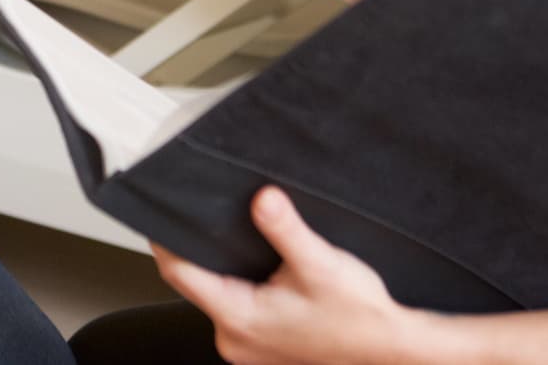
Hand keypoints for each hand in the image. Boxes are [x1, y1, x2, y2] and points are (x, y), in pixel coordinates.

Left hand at [153, 188, 444, 364]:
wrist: (390, 349)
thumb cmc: (358, 316)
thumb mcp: (321, 263)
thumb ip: (286, 229)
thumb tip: (262, 198)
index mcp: (240, 318)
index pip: (180, 274)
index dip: (165, 240)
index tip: (158, 212)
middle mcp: (235, 339)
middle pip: (195, 284)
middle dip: (198, 249)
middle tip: (204, 214)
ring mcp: (247, 347)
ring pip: (216, 296)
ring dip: (221, 269)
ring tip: (234, 237)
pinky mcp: (261, 348)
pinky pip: (234, 309)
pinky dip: (239, 286)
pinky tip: (259, 269)